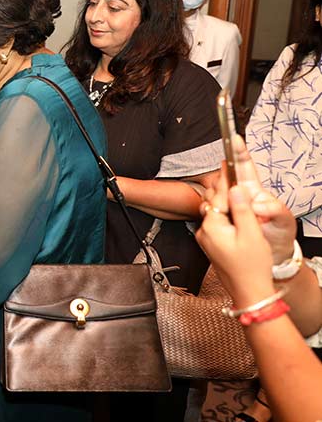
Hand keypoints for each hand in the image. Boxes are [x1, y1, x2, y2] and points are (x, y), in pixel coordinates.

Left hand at [196, 181, 276, 308]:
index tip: (227, 163)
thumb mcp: (251, 234)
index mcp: (212, 227)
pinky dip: (222, 213)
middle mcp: (204, 232)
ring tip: (231, 186)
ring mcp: (205, 239)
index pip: (219, 197)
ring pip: (213, 212)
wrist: (249, 291)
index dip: (226, 180)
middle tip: (228, 170)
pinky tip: (232, 209)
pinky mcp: (211, 244)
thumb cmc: (251, 267)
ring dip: (222, 200)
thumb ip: (242, 209)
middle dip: (222, 188)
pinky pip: (215, 222)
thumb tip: (236, 189)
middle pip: (213, 203)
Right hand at [203, 135, 295, 262]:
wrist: (268, 254)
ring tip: (232, 215)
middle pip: (222, 178)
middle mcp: (238, 195)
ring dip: (215, 199)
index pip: (245, 167)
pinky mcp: (217, 217)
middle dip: (221, 183)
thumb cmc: (278, 235)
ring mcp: (227, 206)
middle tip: (229, 197)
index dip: (239, 152)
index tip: (234, 139)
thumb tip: (256, 203)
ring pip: (211, 192)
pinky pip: (207, 208)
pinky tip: (219, 218)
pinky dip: (209, 211)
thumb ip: (274, 209)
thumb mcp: (284, 221)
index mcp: (255, 191)